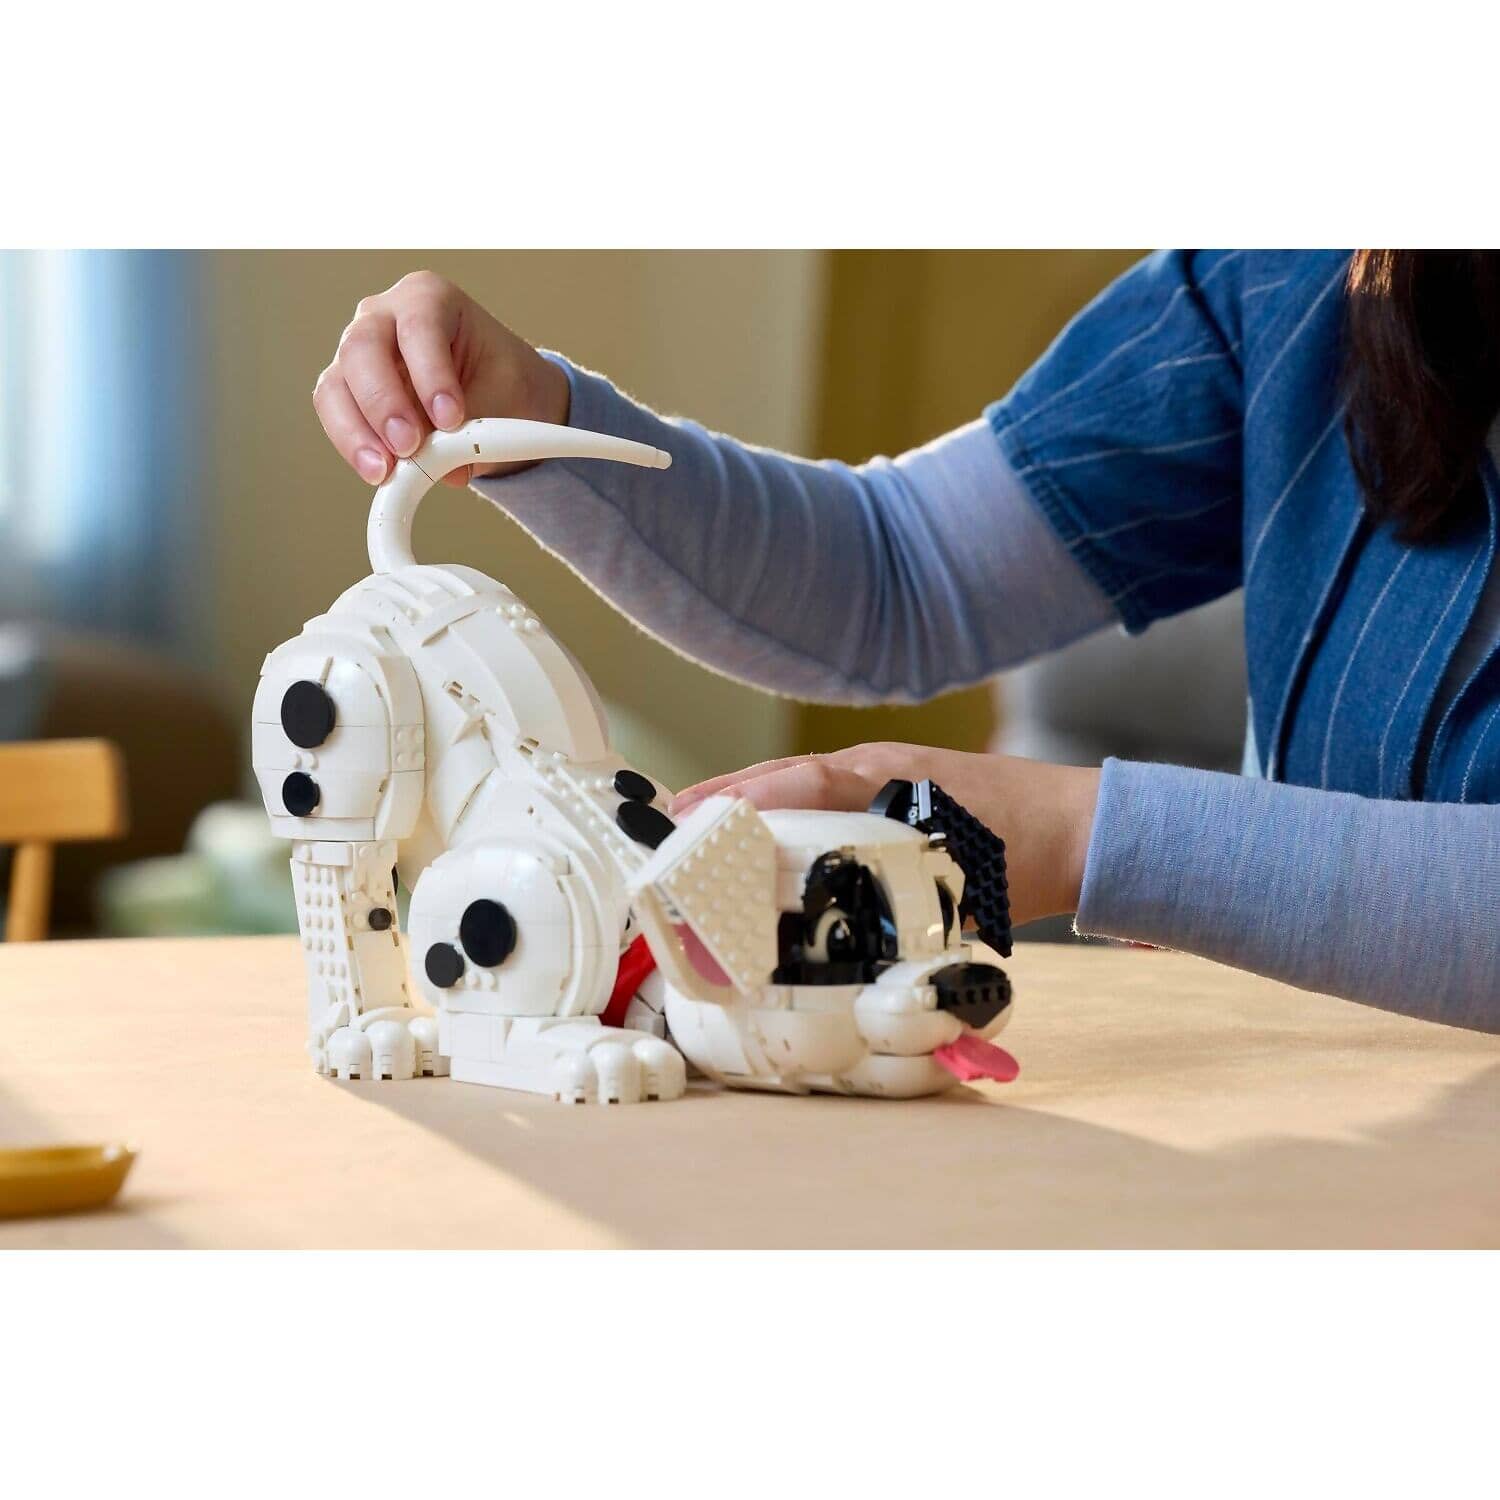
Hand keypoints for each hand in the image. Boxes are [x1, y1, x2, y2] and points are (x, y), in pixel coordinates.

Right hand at [313, 270, 570, 487]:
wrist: (501, 395)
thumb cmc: (502, 381)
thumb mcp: (504, 397)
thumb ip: (475, 428)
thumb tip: (449, 470)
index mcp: (429, 298)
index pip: (419, 327)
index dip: (430, 375)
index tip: (450, 420)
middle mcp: (384, 317)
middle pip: (362, 348)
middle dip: (383, 403)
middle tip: (408, 447)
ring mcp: (359, 354)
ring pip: (336, 385)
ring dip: (357, 432)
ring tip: (386, 470)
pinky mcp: (348, 391)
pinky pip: (336, 415)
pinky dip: (354, 446)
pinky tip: (377, 472)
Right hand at [671, 742, 1100, 926]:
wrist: (1088, 836)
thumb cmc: (1027, 850)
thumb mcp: (955, 872)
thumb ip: (897, 887)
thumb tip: (828, 915)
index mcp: (883, 778)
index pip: (792, 782)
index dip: (735, 800)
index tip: (682, 816)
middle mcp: (878, 774)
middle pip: (785, 782)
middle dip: (727, 804)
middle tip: (670, 833)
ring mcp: (889, 787)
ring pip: (805, 798)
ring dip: (755, 816)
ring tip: (702, 844)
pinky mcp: (902, 810)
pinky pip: (832, 813)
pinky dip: (795, 829)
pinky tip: (776, 860)